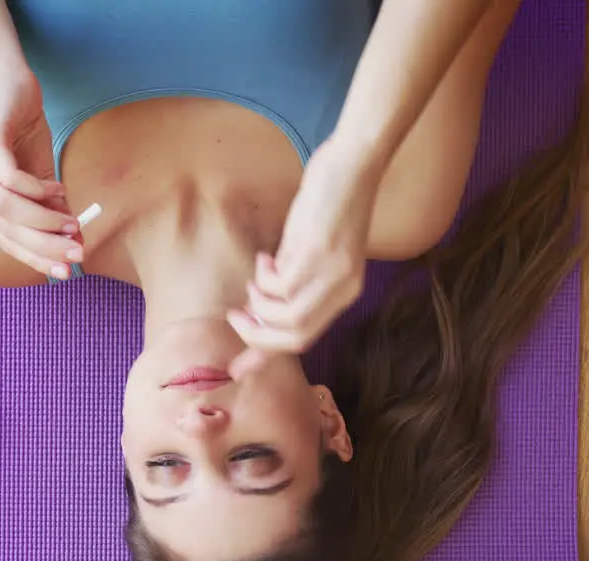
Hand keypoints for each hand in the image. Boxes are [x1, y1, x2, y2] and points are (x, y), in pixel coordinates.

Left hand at [0, 72, 81, 279]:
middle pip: (4, 228)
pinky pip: (10, 179)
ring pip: (5, 208)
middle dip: (44, 245)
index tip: (65, 272)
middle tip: (78, 253)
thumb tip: (75, 243)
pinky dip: (38, 190)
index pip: (2, 240)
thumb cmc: (22, 133)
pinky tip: (59, 189)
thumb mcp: (39, 179)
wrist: (8, 82)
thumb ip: (50, 211)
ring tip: (73, 223)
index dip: (34, 258)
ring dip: (43, 221)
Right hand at [227, 138, 382, 376]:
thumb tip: (261, 302)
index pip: (306, 338)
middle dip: (257, 335)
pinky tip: (266, 257)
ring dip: (258, 303)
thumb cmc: (332, 201)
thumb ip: (295, 277)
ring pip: (284, 316)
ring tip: (254, 278)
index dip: (268, 355)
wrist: (353, 164)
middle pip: (295, 337)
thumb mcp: (315, 249)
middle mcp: (344, 289)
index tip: (238, 368)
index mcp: (347, 291)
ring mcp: (332, 273)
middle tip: (235, 318)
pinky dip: (263, 277)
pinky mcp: (317, 253)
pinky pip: (279, 285)